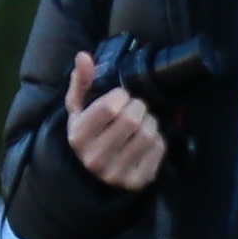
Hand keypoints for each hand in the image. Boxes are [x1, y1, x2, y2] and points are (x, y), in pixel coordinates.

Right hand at [64, 51, 166, 190]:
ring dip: (150, 121)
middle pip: (132, 120)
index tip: (121, 97)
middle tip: (135, 107)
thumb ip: (82, 81)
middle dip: (138, 107)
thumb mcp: (79, 108)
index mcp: (78, 137)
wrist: (94, 171)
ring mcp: (116, 173)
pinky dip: (158, 139)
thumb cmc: (89, 131)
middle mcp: (95, 158)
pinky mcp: (137, 181)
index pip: (109, 108)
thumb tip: (84, 57)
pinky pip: (159, 149)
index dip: (121, 96)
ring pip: (148, 134)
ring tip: (141, 122)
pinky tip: (146, 140)